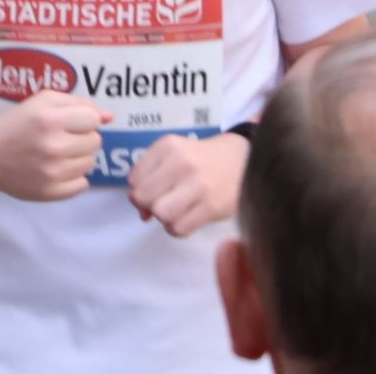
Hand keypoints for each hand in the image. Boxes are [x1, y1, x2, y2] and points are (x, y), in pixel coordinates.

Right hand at [0, 91, 108, 202]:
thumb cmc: (16, 123)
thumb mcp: (42, 101)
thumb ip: (77, 103)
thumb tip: (109, 116)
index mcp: (50, 120)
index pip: (94, 120)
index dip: (84, 119)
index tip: (70, 122)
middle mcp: (53, 147)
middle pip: (95, 142)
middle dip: (82, 137)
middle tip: (61, 138)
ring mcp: (52, 173)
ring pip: (90, 163)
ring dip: (78, 157)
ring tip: (58, 153)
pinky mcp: (50, 193)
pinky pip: (82, 185)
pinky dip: (74, 177)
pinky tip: (57, 170)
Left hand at [126, 130, 247, 235]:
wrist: (241, 160)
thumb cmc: (200, 159)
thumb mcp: (173, 154)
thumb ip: (150, 176)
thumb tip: (142, 213)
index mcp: (168, 146)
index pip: (134, 179)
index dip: (139, 190)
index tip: (153, 192)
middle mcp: (182, 162)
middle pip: (143, 197)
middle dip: (148, 205)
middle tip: (162, 202)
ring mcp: (198, 185)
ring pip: (160, 214)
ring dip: (164, 218)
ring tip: (175, 210)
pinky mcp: (212, 206)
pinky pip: (179, 229)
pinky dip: (177, 228)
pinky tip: (187, 218)